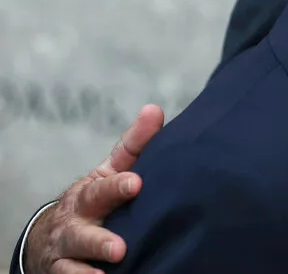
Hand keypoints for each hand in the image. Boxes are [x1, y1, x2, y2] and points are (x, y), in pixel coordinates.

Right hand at [23, 104, 164, 273]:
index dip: (118, 186)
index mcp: (89, 194)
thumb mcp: (110, 172)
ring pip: (75, 262)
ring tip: (111, 270)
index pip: (103, 188)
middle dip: (99, 240)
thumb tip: (155, 110)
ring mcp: (67, 253)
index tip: (137, 184)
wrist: (52, 238)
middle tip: (120, 248)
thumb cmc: (95, 199)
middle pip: (84, 232)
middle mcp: (75, 224)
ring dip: (90, 267)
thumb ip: (134, 145)